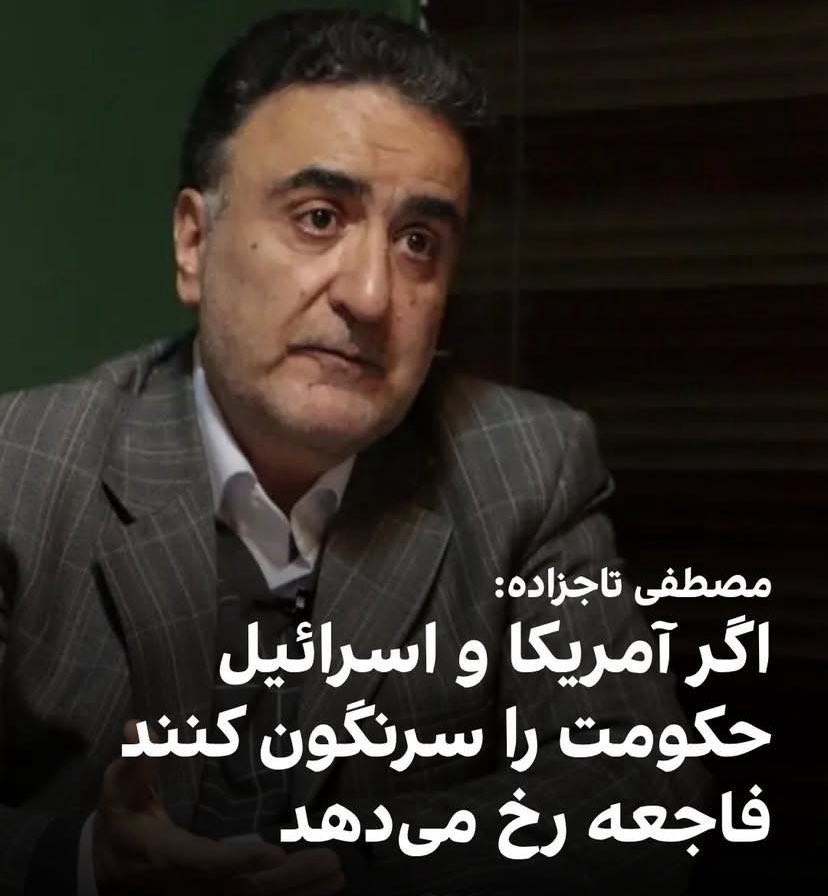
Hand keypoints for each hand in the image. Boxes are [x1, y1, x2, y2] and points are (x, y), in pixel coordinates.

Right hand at [93, 720, 343, 894]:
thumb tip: (137, 726)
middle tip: (330, 861)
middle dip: (288, 880)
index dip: (238, 862)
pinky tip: (322, 886)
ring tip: (336, 874)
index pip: (204, 862)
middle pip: (242, 891)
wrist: (108, 869)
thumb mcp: (119, 789)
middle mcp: (188, 885)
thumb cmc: (121, 820)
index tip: (274, 854)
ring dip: (298, 890)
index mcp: (165, 856)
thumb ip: (133, 761)